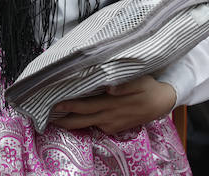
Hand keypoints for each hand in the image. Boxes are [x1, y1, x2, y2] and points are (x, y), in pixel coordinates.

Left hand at [49, 75, 176, 133]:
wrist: (161, 102)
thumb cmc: (147, 86)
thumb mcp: (139, 80)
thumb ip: (124, 84)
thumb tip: (109, 87)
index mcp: (111, 102)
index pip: (84, 105)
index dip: (68, 105)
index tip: (54, 102)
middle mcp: (109, 115)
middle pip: (81, 118)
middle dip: (63, 117)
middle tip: (46, 114)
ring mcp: (111, 124)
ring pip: (87, 125)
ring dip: (70, 123)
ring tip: (55, 119)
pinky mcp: (115, 128)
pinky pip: (96, 126)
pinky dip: (84, 123)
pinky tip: (75, 118)